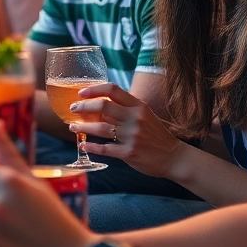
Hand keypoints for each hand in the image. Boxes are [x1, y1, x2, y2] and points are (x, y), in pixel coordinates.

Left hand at [69, 82, 183, 178]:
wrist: (174, 157)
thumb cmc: (156, 135)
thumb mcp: (145, 116)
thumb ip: (125, 110)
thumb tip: (99, 105)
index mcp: (139, 106)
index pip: (113, 90)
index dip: (94, 89)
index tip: (81, 93)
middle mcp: (135, 118)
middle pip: (103, 106)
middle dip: (83, 107)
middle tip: (73, 109)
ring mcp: (132, 136)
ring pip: (100, 128)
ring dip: (83, 127)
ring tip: (73, 127)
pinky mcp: (129, 153)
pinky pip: (104, 148)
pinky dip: (91, 146)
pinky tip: (83, 145)